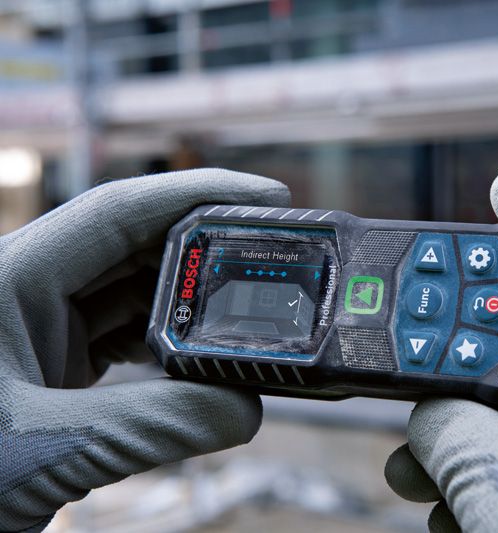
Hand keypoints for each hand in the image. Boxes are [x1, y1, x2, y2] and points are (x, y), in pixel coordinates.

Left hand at [0, 168, 288, 530]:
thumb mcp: (44, 448)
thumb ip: (152, 426)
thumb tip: (247, 411)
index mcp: (9, 278)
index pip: (117, 211)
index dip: (198, 193)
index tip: (269, 194)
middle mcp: (25, 290)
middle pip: (134, 245)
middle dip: (204, 251)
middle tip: (270, 258)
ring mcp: (37, 328)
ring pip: (132, 293)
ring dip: (189, 305)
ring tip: (244, 313)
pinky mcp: (51, 367)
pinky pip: (124, 337)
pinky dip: (168, 347)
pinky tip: (198, 361)